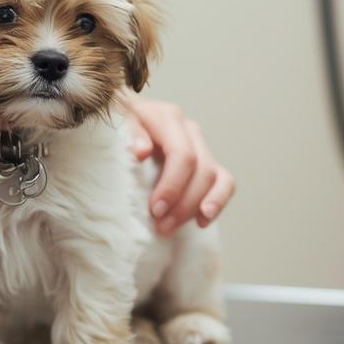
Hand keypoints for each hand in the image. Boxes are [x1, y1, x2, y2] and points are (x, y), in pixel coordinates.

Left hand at [126, 95, 234, 235]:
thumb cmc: (119, 122)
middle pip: (201, 170)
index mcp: (168, 118)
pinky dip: (217, 202)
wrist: (125, 116)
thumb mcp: (118, 121)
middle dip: (183, 203)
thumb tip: (141, 151)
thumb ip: (131, 132)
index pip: (182, 155)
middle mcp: (190, 130)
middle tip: (161, 225)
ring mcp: (201, 146)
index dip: (173, 185)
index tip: (156, 210)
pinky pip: (225, 182)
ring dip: (199, 207)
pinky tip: (202, 221)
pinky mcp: (207, 161)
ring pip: (216, 178)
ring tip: (177, 227)